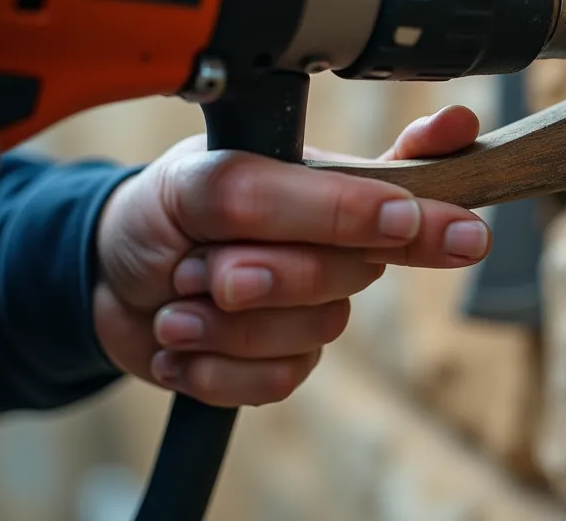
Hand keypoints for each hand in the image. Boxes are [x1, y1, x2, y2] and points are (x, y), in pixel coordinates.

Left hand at [92, 106, 489, 406]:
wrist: (97, 281)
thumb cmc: (159, 213)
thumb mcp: (213, 183)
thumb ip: (306, 196)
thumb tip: (397, 214)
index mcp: (326, 187)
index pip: (413, 195)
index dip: (444, 216)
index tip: (468, 236)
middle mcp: (331, 246)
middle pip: (354, 275)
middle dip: (270, 275)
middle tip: (210, 267)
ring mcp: (308, 309)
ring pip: (315, 334)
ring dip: (226, 324)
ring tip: (179, 300)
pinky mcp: (280, 363)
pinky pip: (281, 381)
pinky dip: (215, 367)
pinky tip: (183, 341)